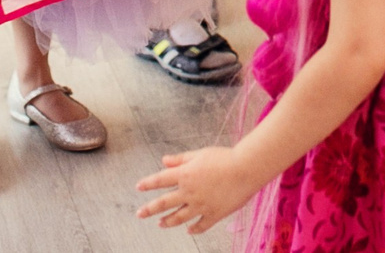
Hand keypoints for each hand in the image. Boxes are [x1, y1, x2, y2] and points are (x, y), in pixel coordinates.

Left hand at [134, 146, 260, 232]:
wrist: (246, 169)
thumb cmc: (225, 157)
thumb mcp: (200, 154)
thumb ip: (181, 159)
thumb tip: (164, 160)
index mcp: (185, 175)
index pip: (160, 180)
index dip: (148, 183)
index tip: (138, 187)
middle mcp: (189, 192)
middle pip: (164, 203)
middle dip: (149, 209)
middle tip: (139, 214)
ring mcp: (200, 206)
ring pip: (179, 217)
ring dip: (168, 221)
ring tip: (160, 224)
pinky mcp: (213, 214)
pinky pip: (200, 226)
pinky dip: (193, 229)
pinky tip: (189, 230)